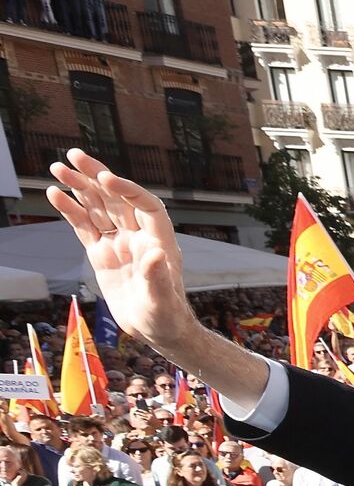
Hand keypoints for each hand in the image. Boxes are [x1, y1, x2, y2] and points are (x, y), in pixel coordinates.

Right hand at [45, 149, 194, 350]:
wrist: (156, 330)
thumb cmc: (166, 316)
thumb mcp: (162, 301)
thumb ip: (157, 277)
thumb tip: (154, 253)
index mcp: (159, 240)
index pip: (145, 205)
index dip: (128, 190)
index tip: (105, 178)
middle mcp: (138, 236)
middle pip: (117, 198)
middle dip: (96, 176)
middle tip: (73, 155)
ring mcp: (118, 243)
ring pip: (97, 208)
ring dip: (79, 188)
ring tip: (57, 168)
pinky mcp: (101, 254)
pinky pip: (84, 227)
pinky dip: (70, 211)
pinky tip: (55, 194)